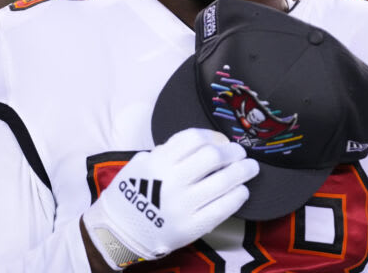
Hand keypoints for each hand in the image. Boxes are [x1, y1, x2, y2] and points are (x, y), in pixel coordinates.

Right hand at [82, 128, 257, 269]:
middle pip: (213, 156)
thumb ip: (168, 151)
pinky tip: (241, 191)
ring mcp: (182, 206)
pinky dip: (237, 196)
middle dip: (232, 152)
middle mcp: (171, 181)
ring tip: (250, 168)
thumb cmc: (132, 193)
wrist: (117, 231)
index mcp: (158, 162)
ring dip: (243, 171)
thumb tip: (204, 143)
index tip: (221, 140)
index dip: (213, 136)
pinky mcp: (191, 227)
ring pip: (224, 180)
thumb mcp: (142, 163)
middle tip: (240, 153)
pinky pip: (223, 208)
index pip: (194, 139)